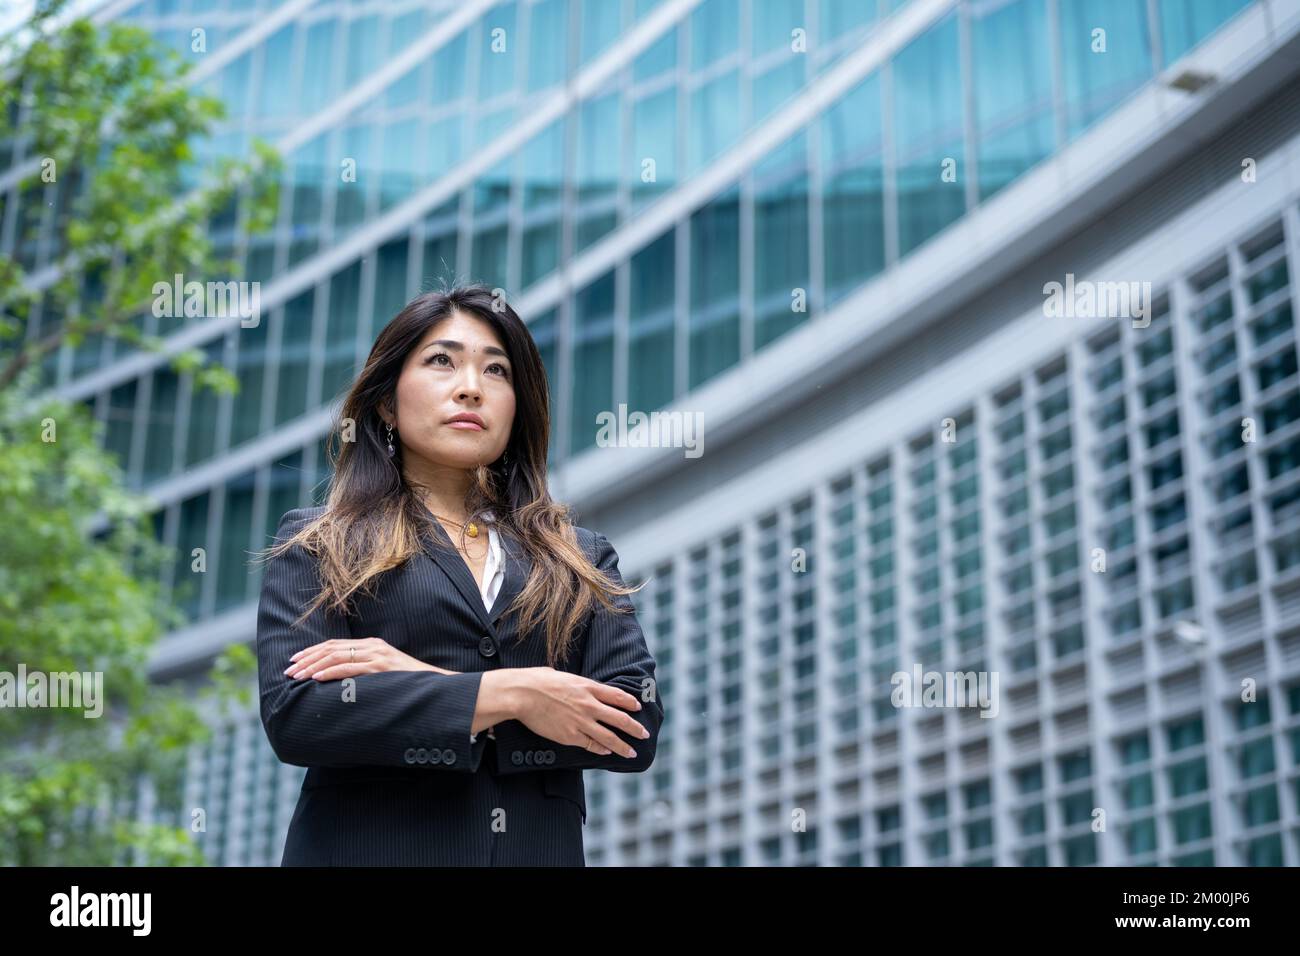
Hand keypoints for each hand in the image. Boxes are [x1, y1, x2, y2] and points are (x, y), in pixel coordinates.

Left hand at [284, 637, 456, 681]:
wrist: (440, 686)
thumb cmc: (412, 684)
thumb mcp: (387, 674)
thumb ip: (367, 672)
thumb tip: (344, 683)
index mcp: (373, 645)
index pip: (335, 645)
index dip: (313, 652)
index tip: (295, 661)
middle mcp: (373, 646)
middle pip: (331, 648)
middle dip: (307, 659)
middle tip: (289, 670)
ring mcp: (378, 655)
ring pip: (336, 657)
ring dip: (312, 667)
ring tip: (296, 676)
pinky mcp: (381, 667)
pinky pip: (350, 668)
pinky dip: (330, 672)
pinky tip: (316, 679)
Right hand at [511, 666, 647, 757]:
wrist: (523, 694)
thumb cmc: (537, 680)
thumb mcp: (562, 675)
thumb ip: (573, 682)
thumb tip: (570, 681)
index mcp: (588, 687)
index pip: (618, 696)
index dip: (630, 703)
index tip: (638, 708)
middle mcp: (589, 705)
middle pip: (620, 718)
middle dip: (635, 728)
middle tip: (644, 733)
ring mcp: (581, 721)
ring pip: (610, 737)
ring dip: (623, 746)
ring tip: (632, 752)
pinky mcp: (570, 736)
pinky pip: (591, 745)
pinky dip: (601, 749)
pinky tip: (606, 752)